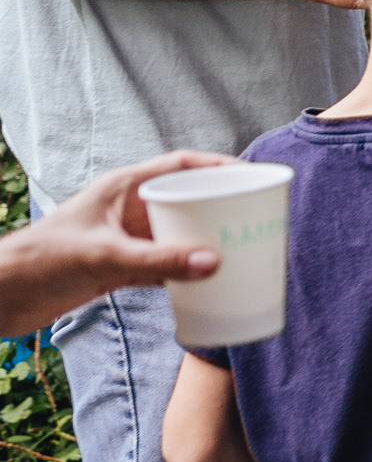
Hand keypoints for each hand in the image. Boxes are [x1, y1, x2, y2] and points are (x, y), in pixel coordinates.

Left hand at [0, 151, 231, 335]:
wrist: (3, 296)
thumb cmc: (41, 261)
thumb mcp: (104, 256)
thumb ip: (159, 260)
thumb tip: (216, 262)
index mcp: (123, 189)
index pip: (180, 165)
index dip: (218, 166)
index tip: (252, 175)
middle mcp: (128, 211)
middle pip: (185, 199)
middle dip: (220, 206)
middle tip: (256, 217)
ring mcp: (126, 239)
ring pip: (178, 233)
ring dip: (206, 241)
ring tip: (242, 250)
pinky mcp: (121, 268)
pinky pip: (166, 265)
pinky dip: (187, 273)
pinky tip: (209, 283)